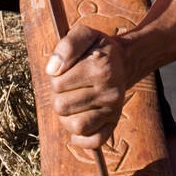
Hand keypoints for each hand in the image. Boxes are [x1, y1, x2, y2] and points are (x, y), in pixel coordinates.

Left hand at [45, 24, 131, 150]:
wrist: (123, 60)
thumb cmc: (97, 49)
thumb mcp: (84, 34)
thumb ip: (66, 46)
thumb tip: (52, 70)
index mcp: (100, 68)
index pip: (57, 84)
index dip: (56, 77)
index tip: (67, 70)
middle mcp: (110, 91)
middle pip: (61, 106)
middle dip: (59, 96)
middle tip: (70, 86)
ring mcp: (112, 110)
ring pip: (74, 126)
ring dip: (66, 116)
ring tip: (73, 102)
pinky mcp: (113, 123)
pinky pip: (93, 141)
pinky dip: (81, 138)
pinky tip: (78, 122)